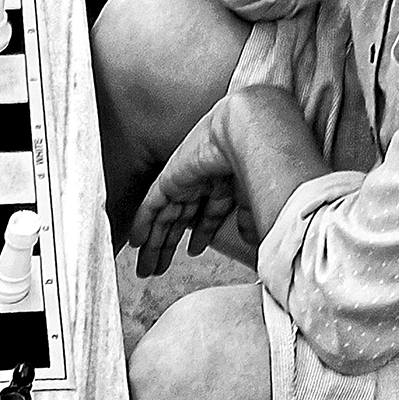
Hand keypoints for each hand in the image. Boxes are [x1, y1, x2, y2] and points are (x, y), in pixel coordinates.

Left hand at [128, 98, 255, 278]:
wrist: (249, 131)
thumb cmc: (263, 160)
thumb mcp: (259, 200)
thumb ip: (250, 220)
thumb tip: (249, 238)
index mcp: (226, 185)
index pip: (208, 215)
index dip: (200, 235)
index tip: (191, 251)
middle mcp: (203, 183)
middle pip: (181, 220)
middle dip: (169, 246)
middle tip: (157, 268)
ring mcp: (185, 180)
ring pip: (164, 218)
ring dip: (154, 244)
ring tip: (146, 267)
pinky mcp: (169, 179)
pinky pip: (150, 206)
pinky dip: (142, 225)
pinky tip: (135, 242)